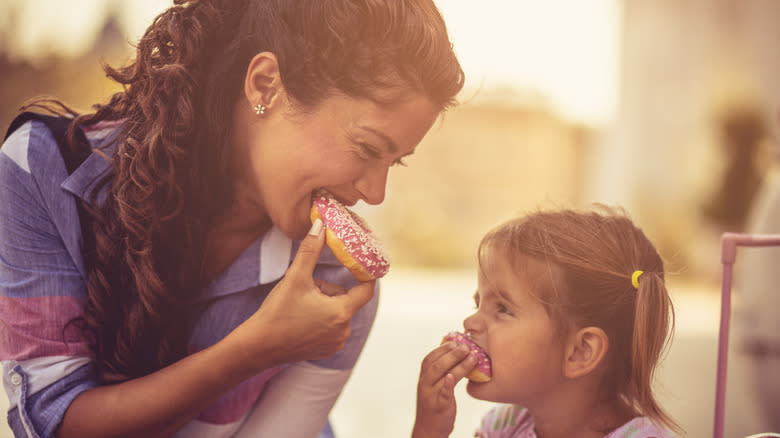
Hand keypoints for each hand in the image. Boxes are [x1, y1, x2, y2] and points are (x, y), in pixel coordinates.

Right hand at [231, 219, 375, 368]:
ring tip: (299, 306)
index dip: (365, 274)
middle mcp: (343, 331)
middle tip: (305, 289)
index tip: (358, 263)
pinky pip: (330, 327)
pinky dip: (319, 319)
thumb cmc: (276, 313)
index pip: (366, 290)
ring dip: (323, 304)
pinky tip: (299, 320)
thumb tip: (321, 225)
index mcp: (341, 313)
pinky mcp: (326, 351)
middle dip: (328, 289)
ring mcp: (335, 343)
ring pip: (336, 312)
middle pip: (344, 299)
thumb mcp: (295, 278)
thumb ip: (311, 250)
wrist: (257, 347)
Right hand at [412, 342, 476, 437]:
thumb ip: (441, 373)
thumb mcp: (434, 386)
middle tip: (466, 346)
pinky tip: (453, 377)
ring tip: (472, 356)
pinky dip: (447, 384)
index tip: (454, 341)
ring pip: (443, 375)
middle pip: (437, 364)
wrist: (428, 429)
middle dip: (452, 353)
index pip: (430, 358)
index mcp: (424, 378)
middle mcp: (425, 384)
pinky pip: (443, 393)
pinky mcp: (439, 406)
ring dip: (458, 364)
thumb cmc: (435, 405)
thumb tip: (456, 354)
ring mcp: (431, 395)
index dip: (442, 348)